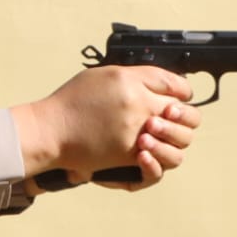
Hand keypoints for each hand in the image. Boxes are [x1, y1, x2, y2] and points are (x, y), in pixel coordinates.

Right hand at [13, 66, 199, 190]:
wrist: (50, 130)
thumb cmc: (70, 103)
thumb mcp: (102, 76)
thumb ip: (134, 77)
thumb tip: (160, 83)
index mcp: (131, 80)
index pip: (175, 83)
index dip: (181, 90)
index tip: (179, 96)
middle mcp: (139, 103)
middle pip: (185, 112)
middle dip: (183, 116)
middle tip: (171, 117)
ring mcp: (137, 130)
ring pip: (181, 139)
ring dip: (174, 138)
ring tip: (156, 136)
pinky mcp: (130, 154)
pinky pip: (161, 160)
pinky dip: (159, 158)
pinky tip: (146, 153)